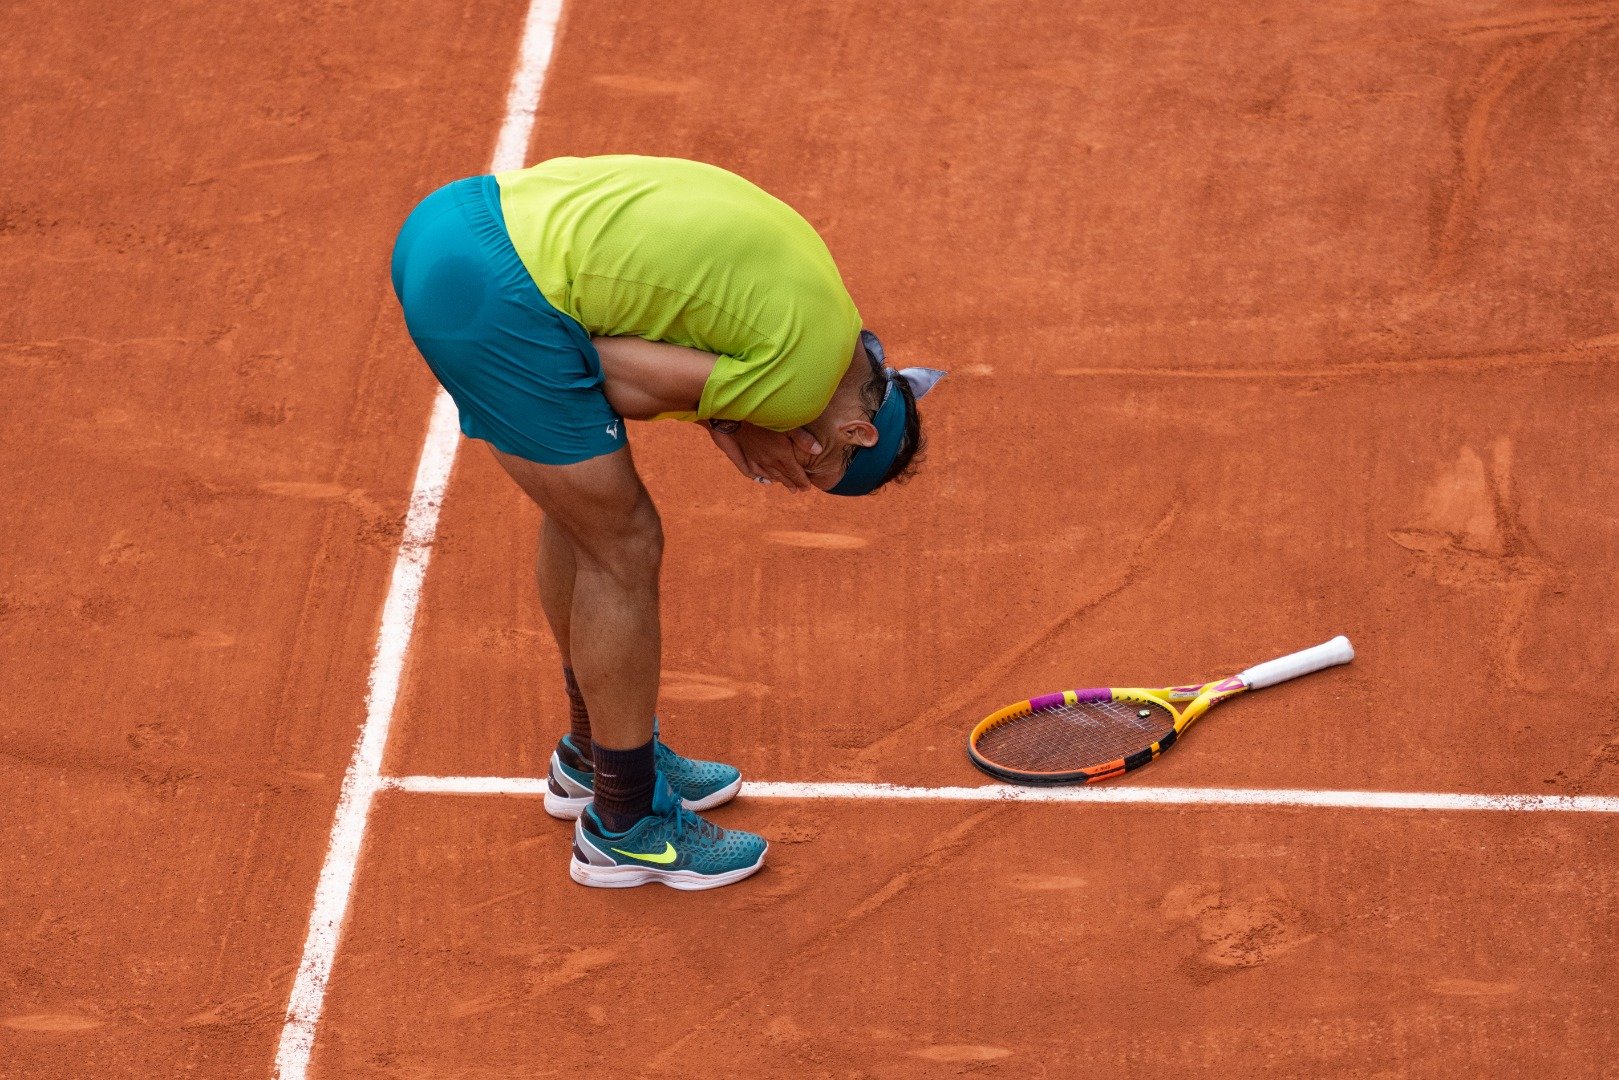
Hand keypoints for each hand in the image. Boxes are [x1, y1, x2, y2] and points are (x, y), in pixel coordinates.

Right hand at [706, 421, 821, 491]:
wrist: (740, 416)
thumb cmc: (766, 418)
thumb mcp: (788, 425)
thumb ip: (803, 439)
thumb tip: (818, 450)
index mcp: (782, 454)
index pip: (795, 472)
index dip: (802, 481)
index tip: (808, 487)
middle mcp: (770, 460)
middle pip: (784, 476)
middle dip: (793, 484)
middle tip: (800, 490)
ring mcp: (758, 459)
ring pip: (772, 475)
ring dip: (781, 482)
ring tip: (789, 488)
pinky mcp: (749, 455)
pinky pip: (757, 471)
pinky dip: (764, 477)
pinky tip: (768, 480)